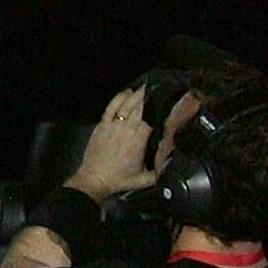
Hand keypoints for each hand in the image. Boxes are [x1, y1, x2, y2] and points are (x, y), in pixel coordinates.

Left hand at [70, 83, 157, 202]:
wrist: (95, 178)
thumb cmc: (119, 179)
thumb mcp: (145, 180)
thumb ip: (159, 171)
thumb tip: (172, 162)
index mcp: (137, 142)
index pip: (150, 121)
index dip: (158, 111)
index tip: (167, 103)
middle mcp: (125, 130)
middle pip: (139, 109)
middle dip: (149, 97)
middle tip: (158, 88)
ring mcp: (112, 125)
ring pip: (126, 105)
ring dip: (136, 95)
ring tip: (146, 87)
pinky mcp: (102, 124)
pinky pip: (111, 107)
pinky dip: (119, 98)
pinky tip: (127, 92)